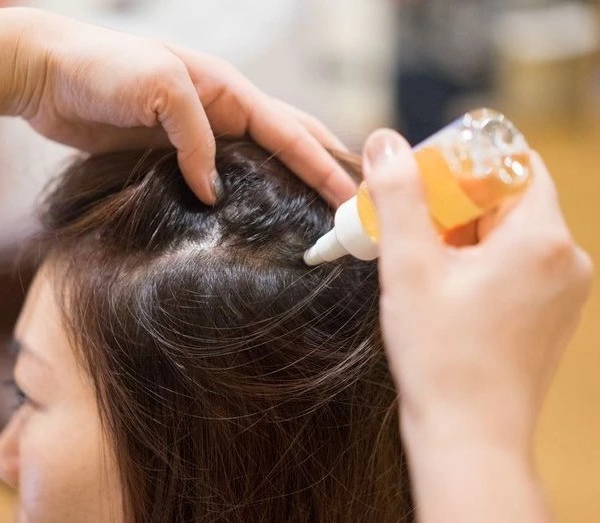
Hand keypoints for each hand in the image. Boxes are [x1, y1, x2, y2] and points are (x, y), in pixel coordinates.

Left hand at [6, 9, 354, 205]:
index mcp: (226, 90)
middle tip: (353, 209)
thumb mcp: (156, 86)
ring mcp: (197, 134)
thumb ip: (193, 136)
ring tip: (316, 218)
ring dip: (290, 186)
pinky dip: (243, 197)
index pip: (289, 132)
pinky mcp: (170, 155)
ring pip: (258, 163)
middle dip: (322, 172)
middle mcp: (219, 112)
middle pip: (286, 143)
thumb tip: (214, 191)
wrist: (44, 73)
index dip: (322, 165)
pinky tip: (251, 219)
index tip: (352, 198)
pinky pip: (218, 178)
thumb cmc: (99, 67)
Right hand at [362, 129, 592, 451]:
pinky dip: (477, 261)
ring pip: (508, 233)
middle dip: (451, 201)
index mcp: (541, 238)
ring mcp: (563, 289)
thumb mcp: (409, 268)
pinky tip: (439, 286)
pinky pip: (514, 265)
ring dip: (460, 233)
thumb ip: (398, 197)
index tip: (418, 179)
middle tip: (404, 222)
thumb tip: (386, 143)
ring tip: (416, 261)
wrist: (471, 437)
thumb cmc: (442, 358)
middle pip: (507, 198)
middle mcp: (565, 258)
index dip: (462, 161)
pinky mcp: (550, 313)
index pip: (512, 162)